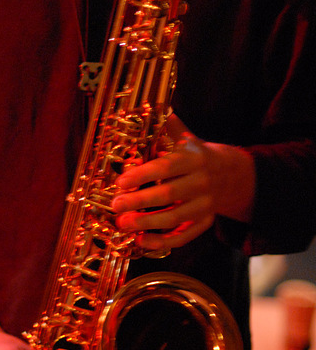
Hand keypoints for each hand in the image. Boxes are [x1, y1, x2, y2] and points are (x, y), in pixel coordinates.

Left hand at [111, 115, 254, 251]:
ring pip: (174, 219)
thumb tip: (148, 107)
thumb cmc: (197, 156)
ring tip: (122, 224)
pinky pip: (184, 237)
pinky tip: (142, 242)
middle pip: (168, 195)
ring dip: (147, 224)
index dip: (142, 175)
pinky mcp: (204, 223)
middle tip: (115, 206)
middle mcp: (201, 183)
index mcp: (194, 159)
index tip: (120, 182)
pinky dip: (163, 243)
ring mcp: (205, 205)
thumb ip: (166, 126)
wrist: (233, 176)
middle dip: (139, 202)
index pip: (166, 168)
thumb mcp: (186, 138)